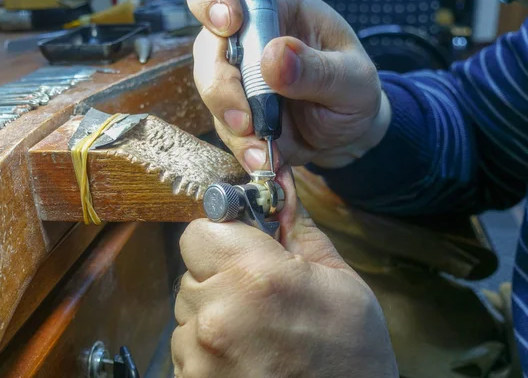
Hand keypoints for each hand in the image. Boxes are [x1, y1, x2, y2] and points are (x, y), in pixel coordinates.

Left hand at [172, 169, 397, 376]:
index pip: (198, 232)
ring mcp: (199, 355)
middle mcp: (216, 313)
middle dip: (218, 278)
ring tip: (254, 337)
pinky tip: (244, 360)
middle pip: (191, 272)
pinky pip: (186, 349)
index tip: (242, 251)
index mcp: (255, 275)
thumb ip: (297, 229)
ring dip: (212, 316)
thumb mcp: (340, 282)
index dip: (221, 238)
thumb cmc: (352, 355)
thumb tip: (278, 180)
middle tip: (257, 299)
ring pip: (187, 312)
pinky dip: (207, 351)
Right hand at [187, 0, 389, 169]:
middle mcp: (246, 39)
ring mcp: (236, 78)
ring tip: (264, 153)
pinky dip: (245, 151)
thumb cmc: (353, 90)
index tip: (229, 22)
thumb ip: (318, 69)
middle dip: (220, 85)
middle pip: (207, 47)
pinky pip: (227, 130)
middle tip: (246, 120)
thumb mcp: (352, 79)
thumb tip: (274, 58)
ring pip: (211, 94)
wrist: (348, 133)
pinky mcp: (235, 113)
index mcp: (275, 8)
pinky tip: (267, 164)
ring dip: (235, 128)